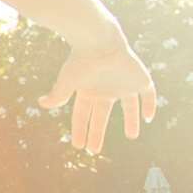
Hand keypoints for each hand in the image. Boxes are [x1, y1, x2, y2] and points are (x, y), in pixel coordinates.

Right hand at [42, 39, 160, 153]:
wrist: (100, 41)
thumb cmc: (81, 60)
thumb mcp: (67, 81)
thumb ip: (58, 95)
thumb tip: (42, 104)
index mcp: (88, 91)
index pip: (82, 115)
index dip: (80, 130)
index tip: (78, 145)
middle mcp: (105, 90)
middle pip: (102, 116)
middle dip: (97, 133)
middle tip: (93, 150)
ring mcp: (123, 85)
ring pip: (129, 106)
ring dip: (131, 121)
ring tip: (132, 135)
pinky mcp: (139, 79)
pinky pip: (148, 95)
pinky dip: (149, 105)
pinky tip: (148, 118)